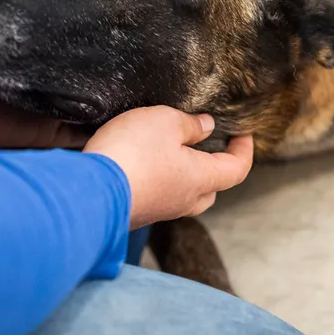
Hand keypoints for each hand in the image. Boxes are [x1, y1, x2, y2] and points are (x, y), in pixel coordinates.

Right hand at [83, 106, 253, 229]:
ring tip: (170, 151)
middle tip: (206, 145)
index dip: (244, 150)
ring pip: (182, 194)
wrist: (89, 192)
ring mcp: (158, 210)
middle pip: (211, 189)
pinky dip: (158, 180)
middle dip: (214, 167)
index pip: (237, 169)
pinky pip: (156, 196)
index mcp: (201, 178)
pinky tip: (142, 163)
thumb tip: (206, 127)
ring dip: (182, 174)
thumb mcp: (165, 122)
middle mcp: (184, 200)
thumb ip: (189, 124)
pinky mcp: (134, 212)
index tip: (243, 134)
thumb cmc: (133, 154)